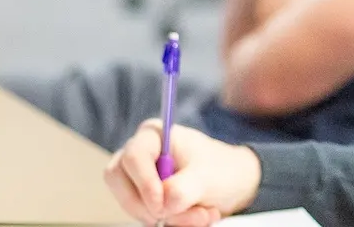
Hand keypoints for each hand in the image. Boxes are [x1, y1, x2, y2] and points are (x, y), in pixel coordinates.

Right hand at [105, 120, 261, 225]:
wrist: (234, 185)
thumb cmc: (221, 169)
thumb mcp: (207, 176)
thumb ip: (184, 187)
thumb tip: (165, 203)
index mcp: (154, 136)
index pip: (134, 156)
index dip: (144, 183)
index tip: (161, 205)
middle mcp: (140, 155)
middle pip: (118, 179)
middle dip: (146, 203)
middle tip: (173, 214)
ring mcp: (138, 179)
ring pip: (131, 202)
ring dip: (165, 217)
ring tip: (201, 215)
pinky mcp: (144, 200)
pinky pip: (144, 216)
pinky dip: (169, 222)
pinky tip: (196, 218)